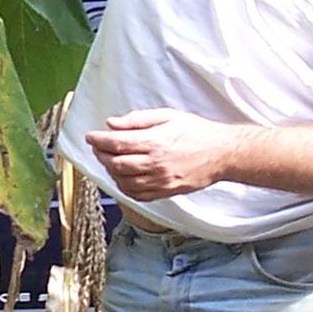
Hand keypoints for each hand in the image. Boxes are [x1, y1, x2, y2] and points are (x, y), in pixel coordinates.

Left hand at [87, 107, 239, 199]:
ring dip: (111, 172)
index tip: (90, 136)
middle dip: (101, 155)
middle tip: (98, 147)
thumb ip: (138, 120)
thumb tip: (112, 123)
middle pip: (116, 164)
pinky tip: (122, 177)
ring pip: (124, 182)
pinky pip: (137, 195)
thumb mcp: (168, 116)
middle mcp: (155, 164)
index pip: (117, 143)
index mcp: (155, 142)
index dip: (99, 140)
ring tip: (109, 161)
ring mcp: (160, 181)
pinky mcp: (166, 192)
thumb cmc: (196, 131)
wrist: (221, 154)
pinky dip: (124, 187)